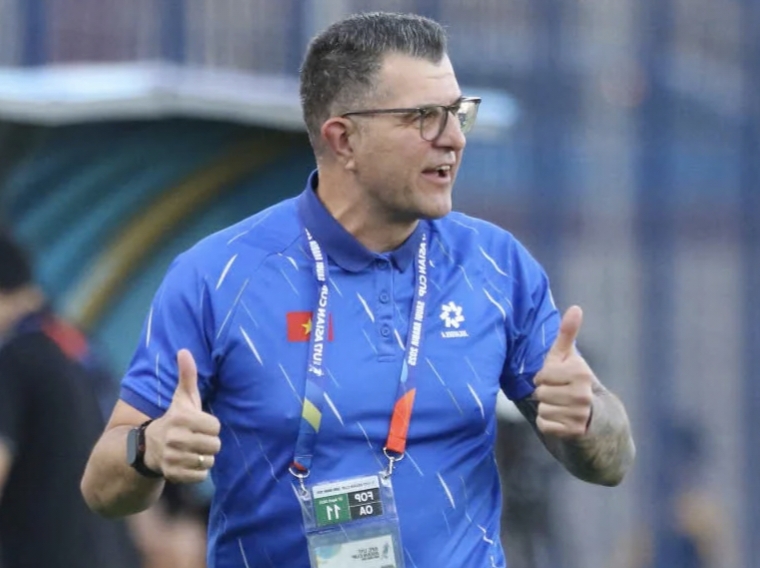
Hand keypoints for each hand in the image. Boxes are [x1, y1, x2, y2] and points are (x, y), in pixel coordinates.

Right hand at [144, 349, 221, 482]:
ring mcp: (173, 458)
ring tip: (192, 451)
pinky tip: (188, 463)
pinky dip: (198, 472)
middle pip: (215, 445)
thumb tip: (184, 350)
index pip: (215, 426)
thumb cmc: (174, 419)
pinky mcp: (172, 475)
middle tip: (197, 440)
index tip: (200, 425)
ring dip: (204, 457)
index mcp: (181, 419)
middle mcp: (175, 438)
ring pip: (208, 461)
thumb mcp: (181, 398)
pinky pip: (201, 476)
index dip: (211, 426)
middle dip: (209, 443)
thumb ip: (187, 375)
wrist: (147, 447)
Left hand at [533, 306, 593, 439]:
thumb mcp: (568, 357)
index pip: (542, 375)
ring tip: (561, 407)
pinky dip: (547, 424)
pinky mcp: (573, 433)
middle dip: (544, 394)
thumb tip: (575, 308)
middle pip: (540, 393)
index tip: (555, 379)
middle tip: (559, 395)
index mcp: (581, 373)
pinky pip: (544, 425)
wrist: (593, 417)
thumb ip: (568, 333)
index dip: (544, 377)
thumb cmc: (572, 381)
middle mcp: (583, 394)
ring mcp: (579, 415)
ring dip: (546, 409)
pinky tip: (560, 421)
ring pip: (542, 409)